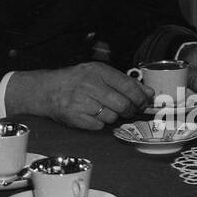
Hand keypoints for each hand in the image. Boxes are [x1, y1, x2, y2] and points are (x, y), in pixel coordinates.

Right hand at [6, 63, 149, 130]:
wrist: (47, 90)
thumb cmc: (76, 80)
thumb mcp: (98, 73)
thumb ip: (124, 81)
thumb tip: (148, 92)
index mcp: (97, 71)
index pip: (128, 86)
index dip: (141, 97)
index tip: (146, 101)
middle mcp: (90, 85)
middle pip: (123, 104)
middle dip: (130, 110)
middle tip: (130, 110)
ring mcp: (82, 102)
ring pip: (112, 116)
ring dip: (113, 116)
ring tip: (103, 108)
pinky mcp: (76, 117)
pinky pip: (99, 125)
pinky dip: (100, 122)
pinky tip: (92, 114)